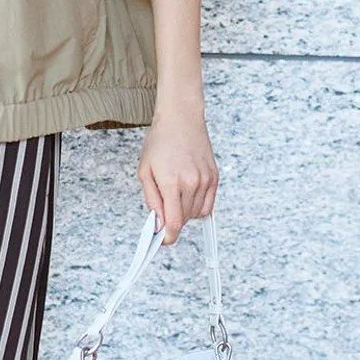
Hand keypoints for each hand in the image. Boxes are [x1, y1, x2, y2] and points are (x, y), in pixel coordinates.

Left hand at [138, 94, 217, 245]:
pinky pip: (208, 205)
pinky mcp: (214, 177)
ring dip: (185, 213)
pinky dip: (198, 207)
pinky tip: (188, 197)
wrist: (181, 119)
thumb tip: (158, 222)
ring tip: (175, 195)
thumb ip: (152, 200)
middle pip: (184, 220)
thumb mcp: (145, 171)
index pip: (174, 223)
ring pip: (196, 214)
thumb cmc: (160, 142)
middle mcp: (191, 183)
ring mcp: (205, 180)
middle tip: (163, 208)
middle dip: (172, 220)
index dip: (168, 237)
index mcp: (171, 182)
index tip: (163, 240)